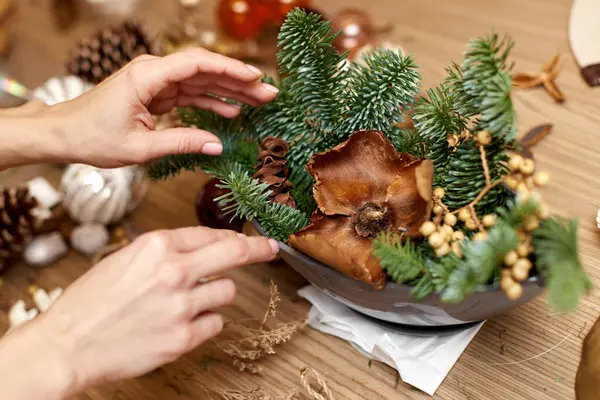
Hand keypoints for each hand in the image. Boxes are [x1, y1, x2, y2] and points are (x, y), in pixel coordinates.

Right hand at [0, 227, 278, 397]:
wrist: (68, 345)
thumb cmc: (90, 302)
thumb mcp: (125, 259)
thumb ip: (166, 252)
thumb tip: (204, 249)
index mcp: (156, 245)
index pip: (210, 234)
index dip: (232, 237)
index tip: (248, 240)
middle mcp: (174, 271)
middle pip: (235, 253)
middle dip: (259, 249)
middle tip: (272, 249)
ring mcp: (181, 305)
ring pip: (226, 292)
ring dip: (215, 295)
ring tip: (188, 302)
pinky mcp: (184, 337)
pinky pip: (215, 323)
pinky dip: (205, 322)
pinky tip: (181, 324)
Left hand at [5, 48, 277, 168]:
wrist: (64, 134)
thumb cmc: (93, 137)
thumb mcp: (140, 147)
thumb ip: (182, 143)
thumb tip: (218, 146)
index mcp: (147, 76)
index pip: (197, 64)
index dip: (230, 69)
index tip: (256, 78)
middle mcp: (154, 72)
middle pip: (205, 70)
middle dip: (239, 82)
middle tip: (269, 94)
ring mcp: (156, 82)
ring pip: (201, 82)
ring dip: (230, 92)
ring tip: (259, 103)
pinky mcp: (156, 94)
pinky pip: (190, 95)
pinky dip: (211, 103)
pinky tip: (231, 112)